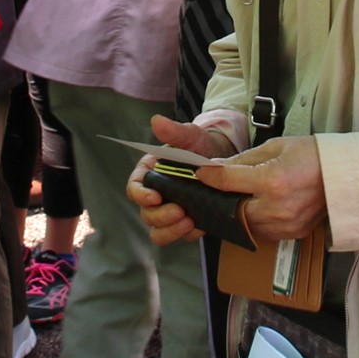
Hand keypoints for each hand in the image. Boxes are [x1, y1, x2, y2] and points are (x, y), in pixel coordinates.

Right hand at [126, 114, 236, 245]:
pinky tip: (202, 226)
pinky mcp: (186, 222)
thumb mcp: (190, 136)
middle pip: (146, 214)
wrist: (224, 158)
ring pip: (159, 232)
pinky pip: (180, 236)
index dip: (140, 195)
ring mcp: (170, 211)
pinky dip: (188, 234)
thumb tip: (157, 121)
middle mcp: (156, 195)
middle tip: (180, 212)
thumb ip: (175, 131)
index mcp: (149, 174)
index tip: (155, 197)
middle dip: (161, 217)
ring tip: (191, 222)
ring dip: (171, 231)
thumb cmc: (200, 146)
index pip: (134, 188)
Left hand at [199, 135, 326, 241]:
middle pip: (231, 208)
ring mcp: (285, 224)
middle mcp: (277, 207)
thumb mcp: (276, 147)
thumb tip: (217, 166)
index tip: (201, 174)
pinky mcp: (292, 234)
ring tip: (242, 196)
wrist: (347, 176)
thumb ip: (243, 160)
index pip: (227, 181)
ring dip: (238, 212)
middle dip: (224, 199)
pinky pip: (262, 231)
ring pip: (245, 224)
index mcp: (272, 180)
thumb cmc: (313, 156)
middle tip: (221, 188)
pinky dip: (255, 221)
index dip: (210, 177)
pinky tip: (259, 207)